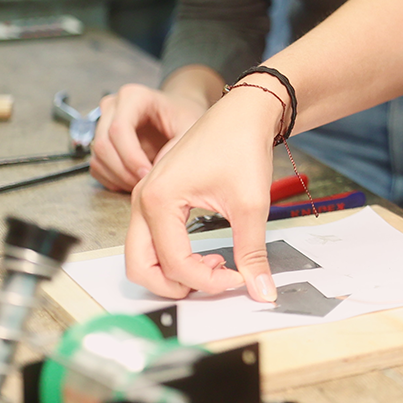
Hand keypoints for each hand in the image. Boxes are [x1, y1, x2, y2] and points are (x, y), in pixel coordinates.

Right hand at [89, 83, 208, 191]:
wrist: (178, 113)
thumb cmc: (184, 116)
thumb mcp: (190, 126)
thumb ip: (176, 145)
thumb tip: (155, 172)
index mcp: (133, 96)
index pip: (119, 129)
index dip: (131, 156)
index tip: (148, 174)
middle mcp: (112, 106)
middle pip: (103, 145)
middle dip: (123, 170)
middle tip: (144, 184)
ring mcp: (102, 123)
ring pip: (97, 158)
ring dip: (118, 178)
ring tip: (142, 184)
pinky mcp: (100, 141)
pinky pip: (97, 166)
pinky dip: (112, 179)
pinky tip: (132, 182)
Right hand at [123, 84, 283, 299]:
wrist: (244, 111)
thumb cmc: (242, 145)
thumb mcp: (251, 204)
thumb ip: (252, 252)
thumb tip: (262, 290)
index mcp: (158, 200)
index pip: (174, 263)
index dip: (208, 280)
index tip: (239, 278)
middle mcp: (142, 200)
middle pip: (140, 266)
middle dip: (175, 286)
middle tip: (215, 283)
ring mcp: (145, 197)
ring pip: (143, 255)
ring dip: (173, 271)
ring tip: (215, 264)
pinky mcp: (155, 197)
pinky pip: (151, 239)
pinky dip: (173, 255)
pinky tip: (207, 251)